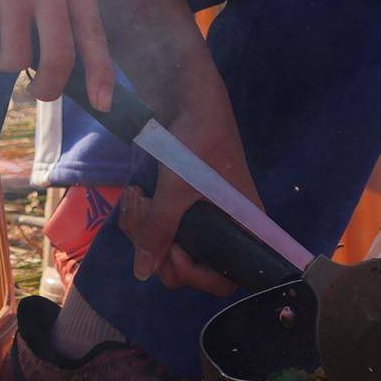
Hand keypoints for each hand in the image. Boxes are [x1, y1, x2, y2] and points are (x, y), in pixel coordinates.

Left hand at [110, 80, 259, 297]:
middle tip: (143, 214)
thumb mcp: (177, 186)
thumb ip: (160, 229)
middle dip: (157, 247)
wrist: (189, 100)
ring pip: (166, 248)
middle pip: (188, 267)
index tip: (173, 254)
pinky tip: (137, 194)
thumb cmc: (196, 141)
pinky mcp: (181, 208)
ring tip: (137, 196)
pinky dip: (142, 217)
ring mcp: (201, 220)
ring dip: (142, 227)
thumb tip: (143, 273)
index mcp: (243, 227)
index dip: (198, 277)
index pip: (226, 279)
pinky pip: (158, 229)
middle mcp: (226, 229)